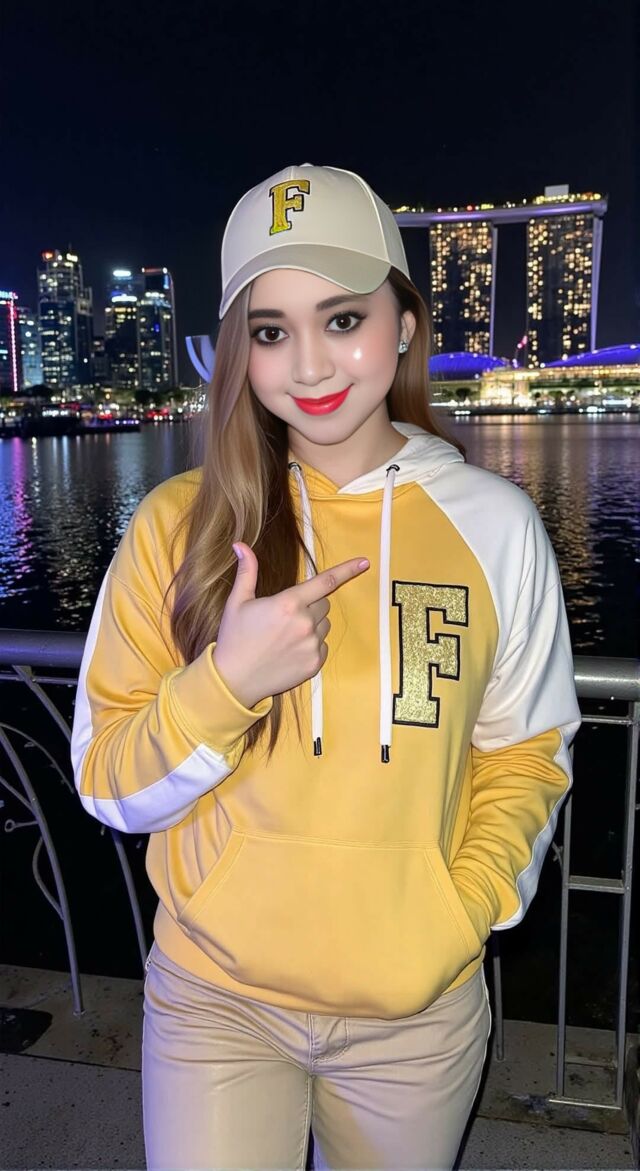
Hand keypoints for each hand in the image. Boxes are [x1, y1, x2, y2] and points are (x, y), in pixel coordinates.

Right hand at [212, 542, 369, 707]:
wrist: (234, 680)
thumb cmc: (234, 638)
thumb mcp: (237, 602)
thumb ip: (247, 571)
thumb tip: (240, 545)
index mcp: (288, 604)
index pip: (326, 582)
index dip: (348, 570)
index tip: (365, 562)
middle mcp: (305, 624)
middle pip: (324, 604)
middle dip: (310, 604)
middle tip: (285, 616)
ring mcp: (312, 645)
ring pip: (324, 625)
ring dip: (312, 625)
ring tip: (285, 636)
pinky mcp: (315, 664)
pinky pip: (322, 645)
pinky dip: (311, 645)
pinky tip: (289, 651)